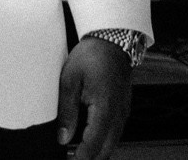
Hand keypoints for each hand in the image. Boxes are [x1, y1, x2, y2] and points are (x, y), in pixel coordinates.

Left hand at [56, 35, 131, 158]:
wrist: (113, 40)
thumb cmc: (93, 55)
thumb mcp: (70, 80)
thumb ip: (66, 111)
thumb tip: (63, 137)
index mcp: (104, 108)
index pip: (93, 144)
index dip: (80, 158)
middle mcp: (118, 114)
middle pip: (106, 150)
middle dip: (90, 158)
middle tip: (72, 158)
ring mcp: (123, 111)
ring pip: (113, 143)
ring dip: (98, 151)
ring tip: (78, 152)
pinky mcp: (124, 108)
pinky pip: (116, 132)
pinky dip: (104, 141)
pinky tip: (91, 139)